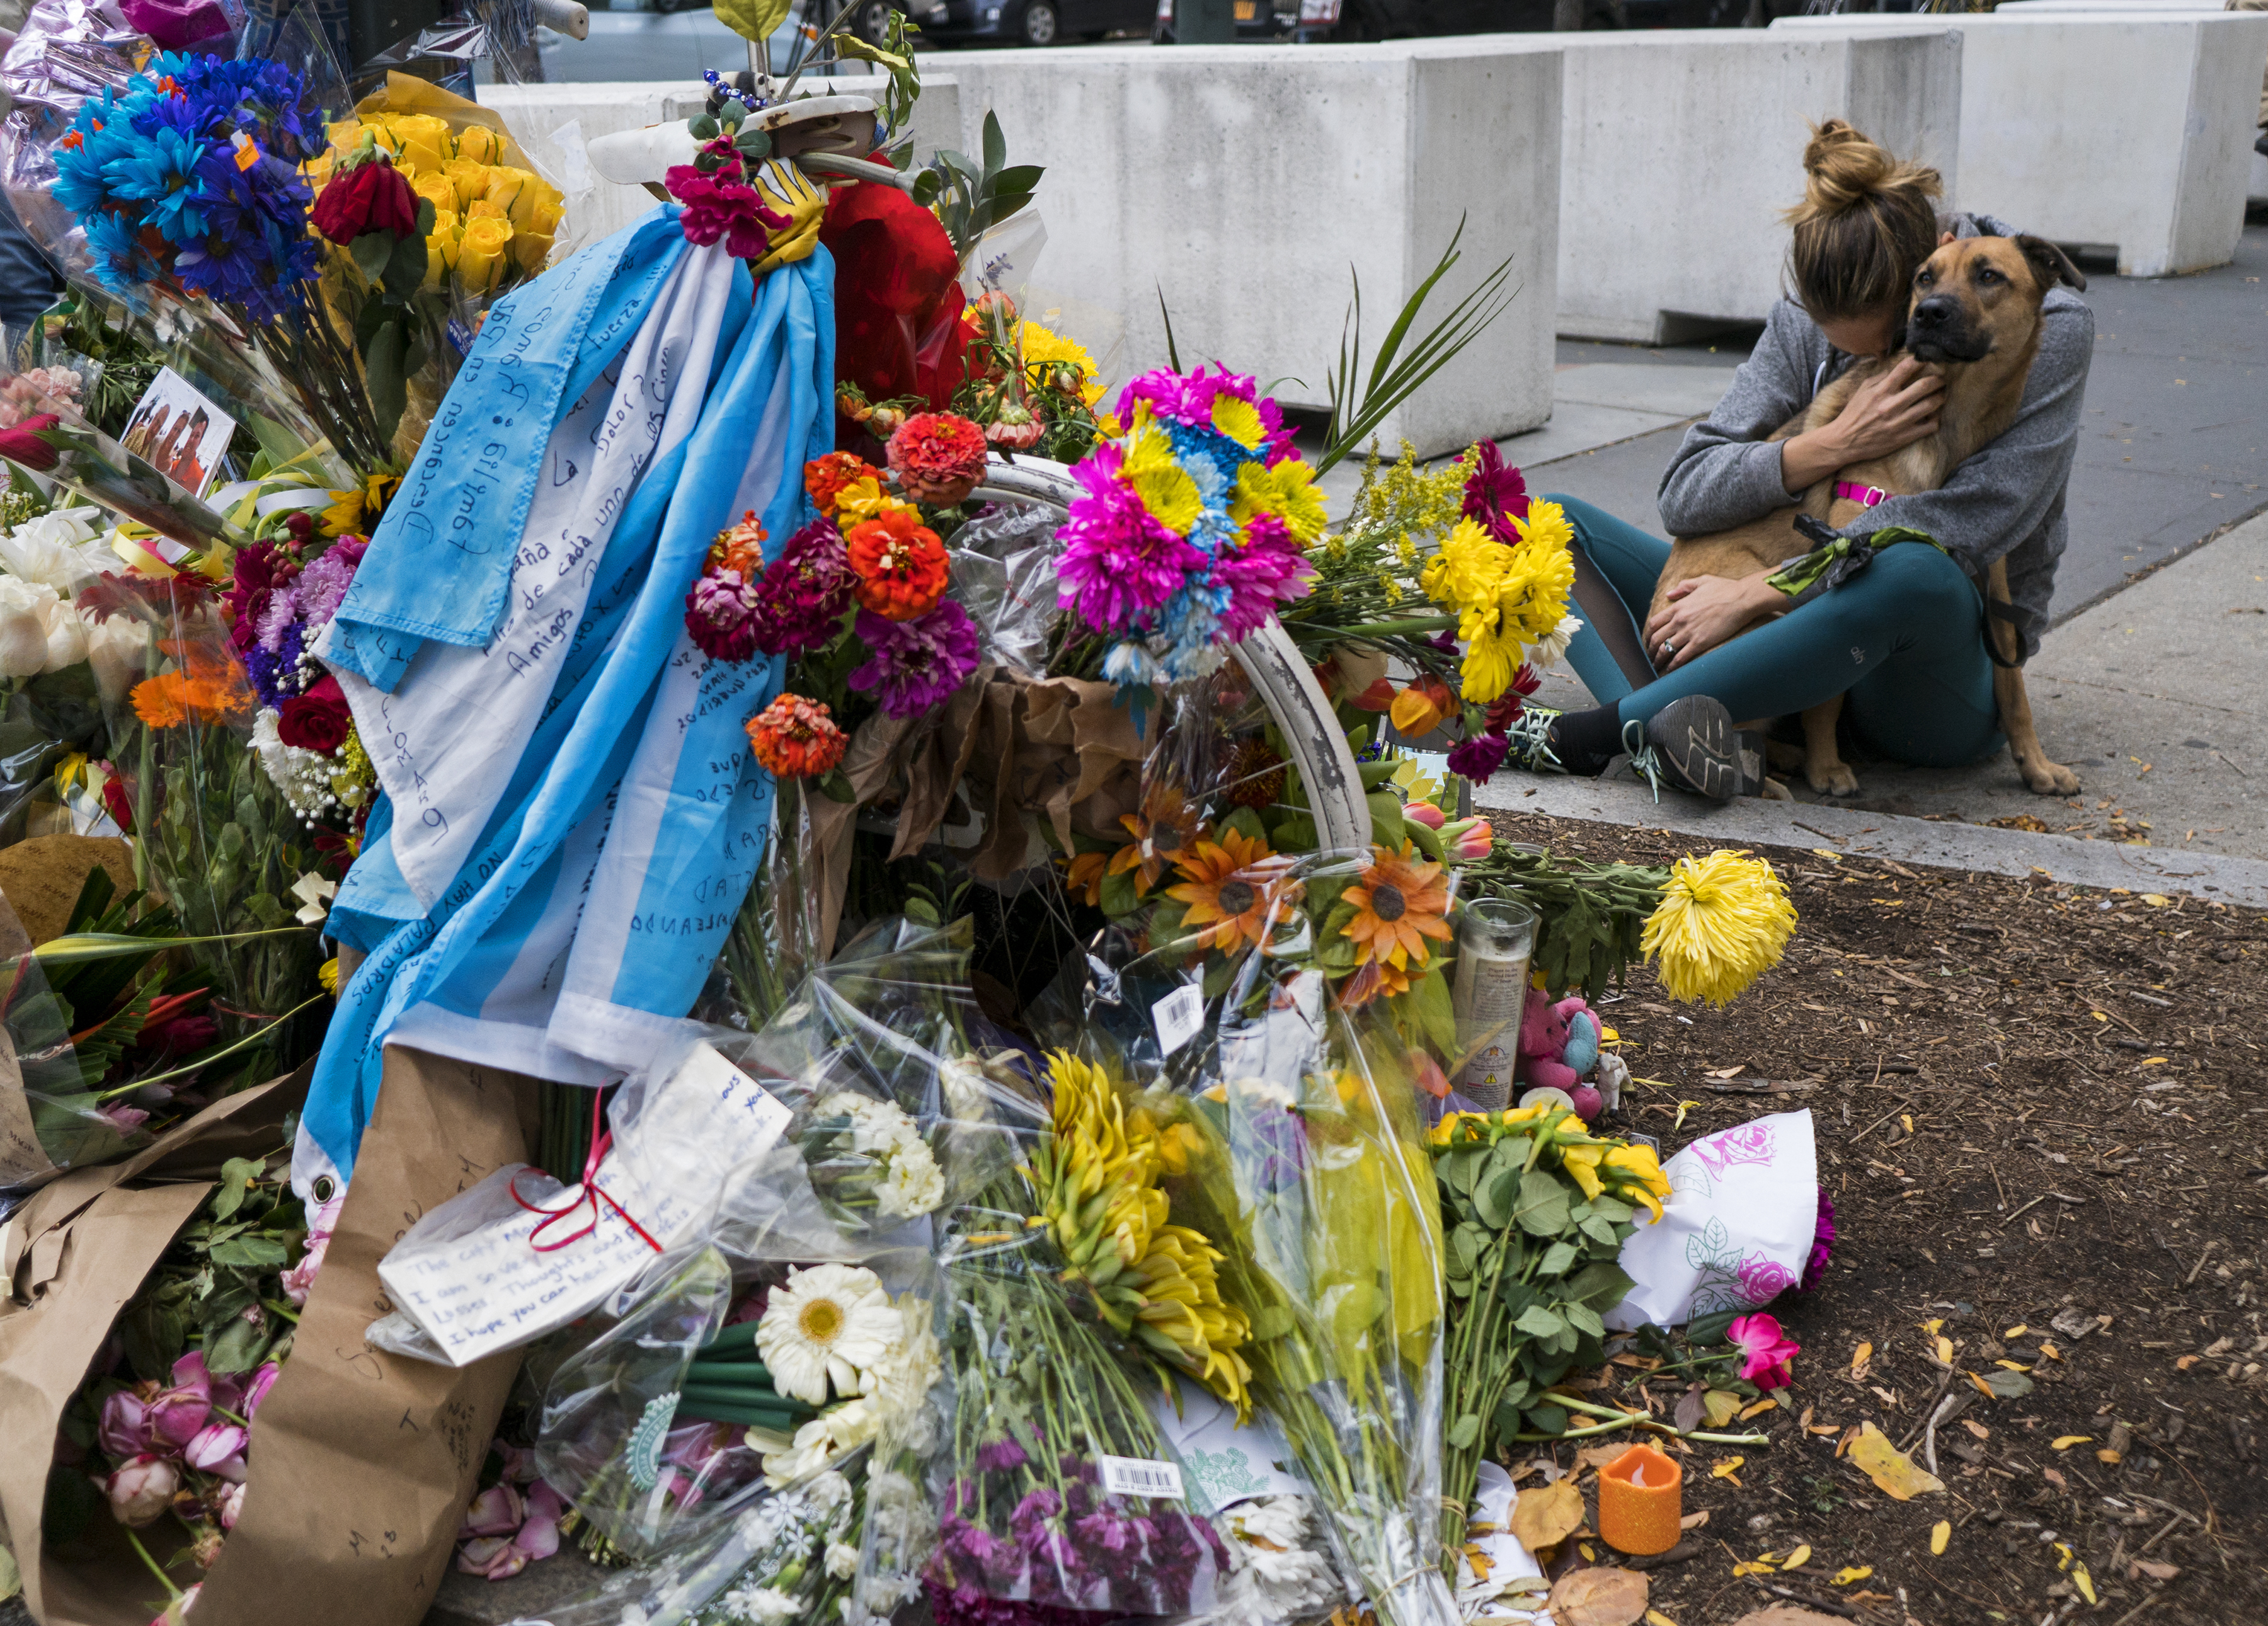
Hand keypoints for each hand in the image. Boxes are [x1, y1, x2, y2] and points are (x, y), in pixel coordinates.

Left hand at [1642, 573, 1781, 670]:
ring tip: (1656, 667)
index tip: (1648, 641)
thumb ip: (1683, 587)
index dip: (1648, 634)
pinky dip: (1672, 665)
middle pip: (1656, 638)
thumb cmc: (1725, 589)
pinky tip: (1670, 670)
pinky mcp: (1700, 642)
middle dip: (1650, 650)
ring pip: (1665, 650)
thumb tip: (1669, 594)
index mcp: (1678, 606)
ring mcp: (1689, 632)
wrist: (1742, 599)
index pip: (1654, 623)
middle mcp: (1679, 620)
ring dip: (1658, 660)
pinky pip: (1681, 657)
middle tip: (1649, 657)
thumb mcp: (1702, 581)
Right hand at [1780, 356, 1944, 492]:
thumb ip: (1880, 378)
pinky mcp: (1904, 437)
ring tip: (1941, 394)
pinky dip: (1935, 419)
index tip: (1928, 358)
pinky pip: (1930, 426)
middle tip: (1941, 378)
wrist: (1844, 442)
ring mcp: (1899, 422)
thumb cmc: (1853, 414)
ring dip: (1940, 397)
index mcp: (1881, 391)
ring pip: (1931, 405)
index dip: (1921, 360)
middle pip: (1924, 386)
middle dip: (1938, 379)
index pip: (1905, 368)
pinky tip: (1933, 416)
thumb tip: (1898, 369)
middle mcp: (1891, 405)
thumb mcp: (1861, 391)